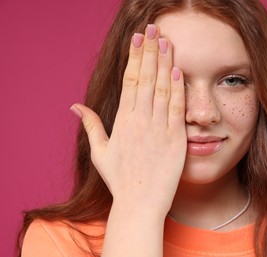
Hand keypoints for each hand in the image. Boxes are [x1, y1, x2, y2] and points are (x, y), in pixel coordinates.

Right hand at [70, 24, 186, 215]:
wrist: (141, 203)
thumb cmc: (120, 179)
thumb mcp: (99, 152)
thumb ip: (90, 125)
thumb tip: (74, 105)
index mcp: (122, 121)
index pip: (130, 80)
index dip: (135, 57)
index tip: (138, 39)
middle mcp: (140, 120)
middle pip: (146, 78)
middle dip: (150, 51)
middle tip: (154, 29)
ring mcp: (159, 128)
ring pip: (162, 88)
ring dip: (165, 62)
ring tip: (167, 41)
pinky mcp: (176, 138)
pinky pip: (177, 108)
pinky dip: (178, 88)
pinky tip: (179, 70)